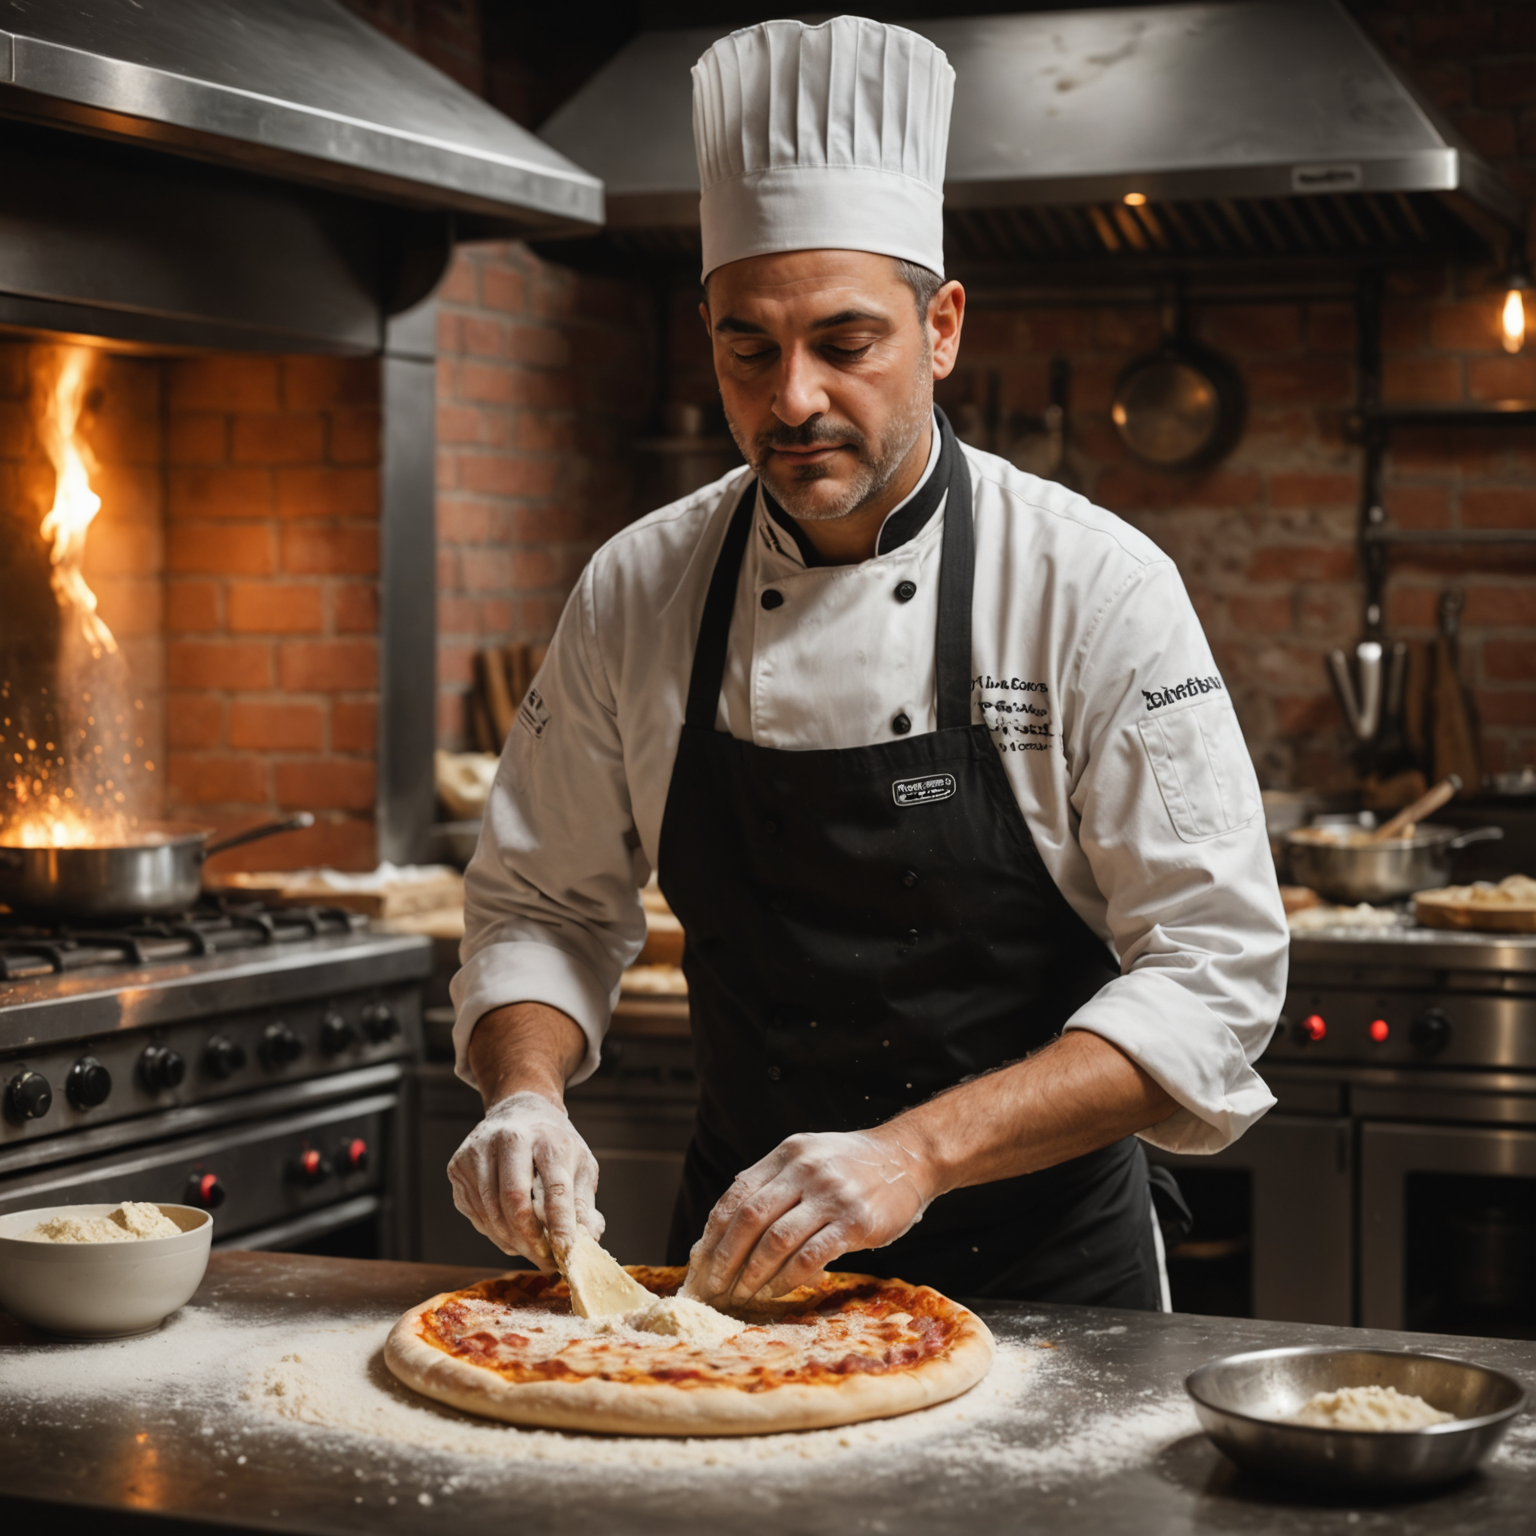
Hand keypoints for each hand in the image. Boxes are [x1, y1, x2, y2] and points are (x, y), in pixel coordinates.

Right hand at [447, 1090, 602, 1268]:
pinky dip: (493, 1232)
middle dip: (531, 1241)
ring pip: (491, 1214)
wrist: (517, 1112)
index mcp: (547, 1138)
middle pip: (515, 1203)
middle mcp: (509, 1139)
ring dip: (511, 1242)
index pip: (555, 1187)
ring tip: (529, 1248)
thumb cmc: (552, 1144)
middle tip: (545, 1262)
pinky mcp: (458, 1167)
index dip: (561, 1225)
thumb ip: (584, 1203)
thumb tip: (588, 1239)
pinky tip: (509, 1230)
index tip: (566, 1252)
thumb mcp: (580, 1164)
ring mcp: (478, 1152)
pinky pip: (475, 1213)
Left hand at [683, 1129, 932, 1304]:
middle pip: (749, 1218)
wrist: (910, 1157)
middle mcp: (805, 1170)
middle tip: (713, 1286)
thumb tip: (726, 1229)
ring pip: (775, 1240)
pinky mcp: (854, 1222)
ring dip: (752, 1273)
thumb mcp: (810, 1157)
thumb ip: (774, 1184)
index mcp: (787, 1154)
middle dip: (724, 1258)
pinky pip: (809, 1256)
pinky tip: (776, 1291)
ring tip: (741, 1294)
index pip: (736, 1194)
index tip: (699, 1261)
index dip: (713, 1232)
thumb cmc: (854, 1165)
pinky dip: (787, 1278)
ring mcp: (830, 1195)